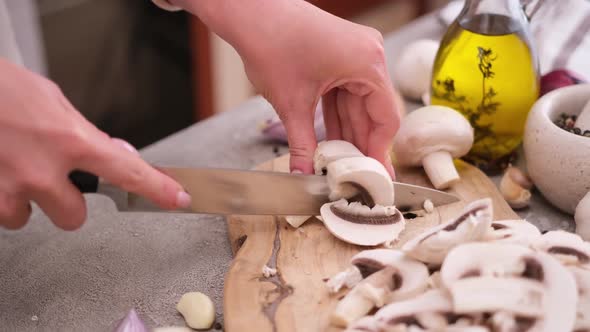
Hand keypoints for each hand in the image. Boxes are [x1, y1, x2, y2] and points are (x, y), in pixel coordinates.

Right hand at [0, 58, 190, 229]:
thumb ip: (85, 134)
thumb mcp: (54, 103)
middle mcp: (43, 169)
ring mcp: (10, 187)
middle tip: (53, 179)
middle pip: (74, 217)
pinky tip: (0, 174)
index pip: (127, 171)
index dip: (156, 189)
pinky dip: (4, 199)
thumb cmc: (3, 90)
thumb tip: (116, 152)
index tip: (176, 200)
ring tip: (17, 169)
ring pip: (33, 219)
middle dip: (67, 203)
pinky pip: (6, 215)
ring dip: (30, 201)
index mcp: (71, 140)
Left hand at [170, 0, 402, 176]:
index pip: (387, 117)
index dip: (379, 150)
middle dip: (360, 143)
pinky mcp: (337, 53)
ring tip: (342, 163)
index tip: (375, 174)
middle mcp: (368, 55)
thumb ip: (302, 144)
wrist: (250, 12)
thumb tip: (304, 174)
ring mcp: (354, 52)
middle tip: (357, 174)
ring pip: (356, 103)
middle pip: (372, 111)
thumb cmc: (272, 42)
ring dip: (346, 132)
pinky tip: (331, 140)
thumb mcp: (291, 104)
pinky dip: (336, 115)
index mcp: (368, 64)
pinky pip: (343, 92)